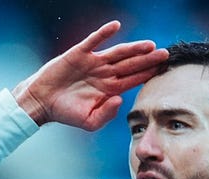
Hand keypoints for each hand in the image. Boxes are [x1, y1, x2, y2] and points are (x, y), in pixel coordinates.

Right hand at [12, 20, 168, 130]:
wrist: (42, 102)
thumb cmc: (66, 113)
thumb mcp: (89, 122)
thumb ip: (106, 114)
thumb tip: (119, 100)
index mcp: (109, 89)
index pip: (133, 79)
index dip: (147, 74)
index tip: (163, 69)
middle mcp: (104, 73)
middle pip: (131, 64)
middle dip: (148, 60)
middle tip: (166, 54)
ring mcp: (93, 62)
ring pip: (118, 52)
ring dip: (133, 48)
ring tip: (150, 45)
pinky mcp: (79, 53)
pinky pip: (94, 40)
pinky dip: (104, 33)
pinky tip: (116, 26)